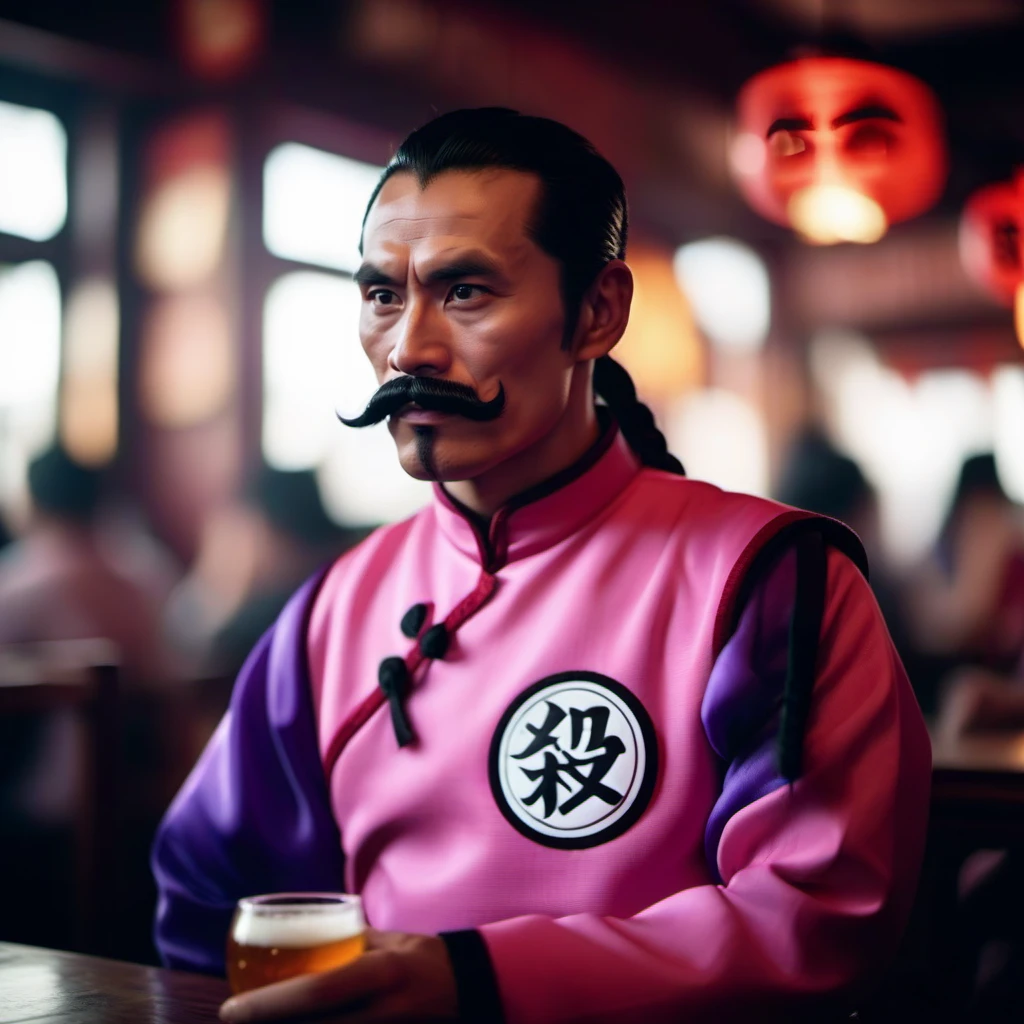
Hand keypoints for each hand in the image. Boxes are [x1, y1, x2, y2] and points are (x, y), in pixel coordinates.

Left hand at [219, 929, 458, 1022]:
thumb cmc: (420, 956)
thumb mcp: (385, 941)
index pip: (318, 992)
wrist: (470, 986)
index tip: (230, 1010)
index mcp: (382, 970)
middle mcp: (385, 1008)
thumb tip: (295, 936)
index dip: (270, 1005)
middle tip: (233, 1020)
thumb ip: (344, 943)